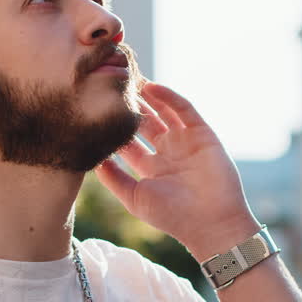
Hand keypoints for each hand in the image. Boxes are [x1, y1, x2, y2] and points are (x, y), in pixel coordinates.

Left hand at [95, 82, 258, 260]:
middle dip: (129, 107)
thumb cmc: (171, 216)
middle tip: (110, 87)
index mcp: (152, 168)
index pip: (129, 142)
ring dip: (147, 96)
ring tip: (128, 79)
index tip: (95, 113)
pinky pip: (184, 109)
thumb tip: (92, 159)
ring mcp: (185, 141)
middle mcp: (168, 152)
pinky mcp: (202, 133)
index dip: (114, 128)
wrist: (210, 222)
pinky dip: (168, 97)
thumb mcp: (134, 197)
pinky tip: (151, 87)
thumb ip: (113, 178)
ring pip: (163, 111)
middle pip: (145, 122)